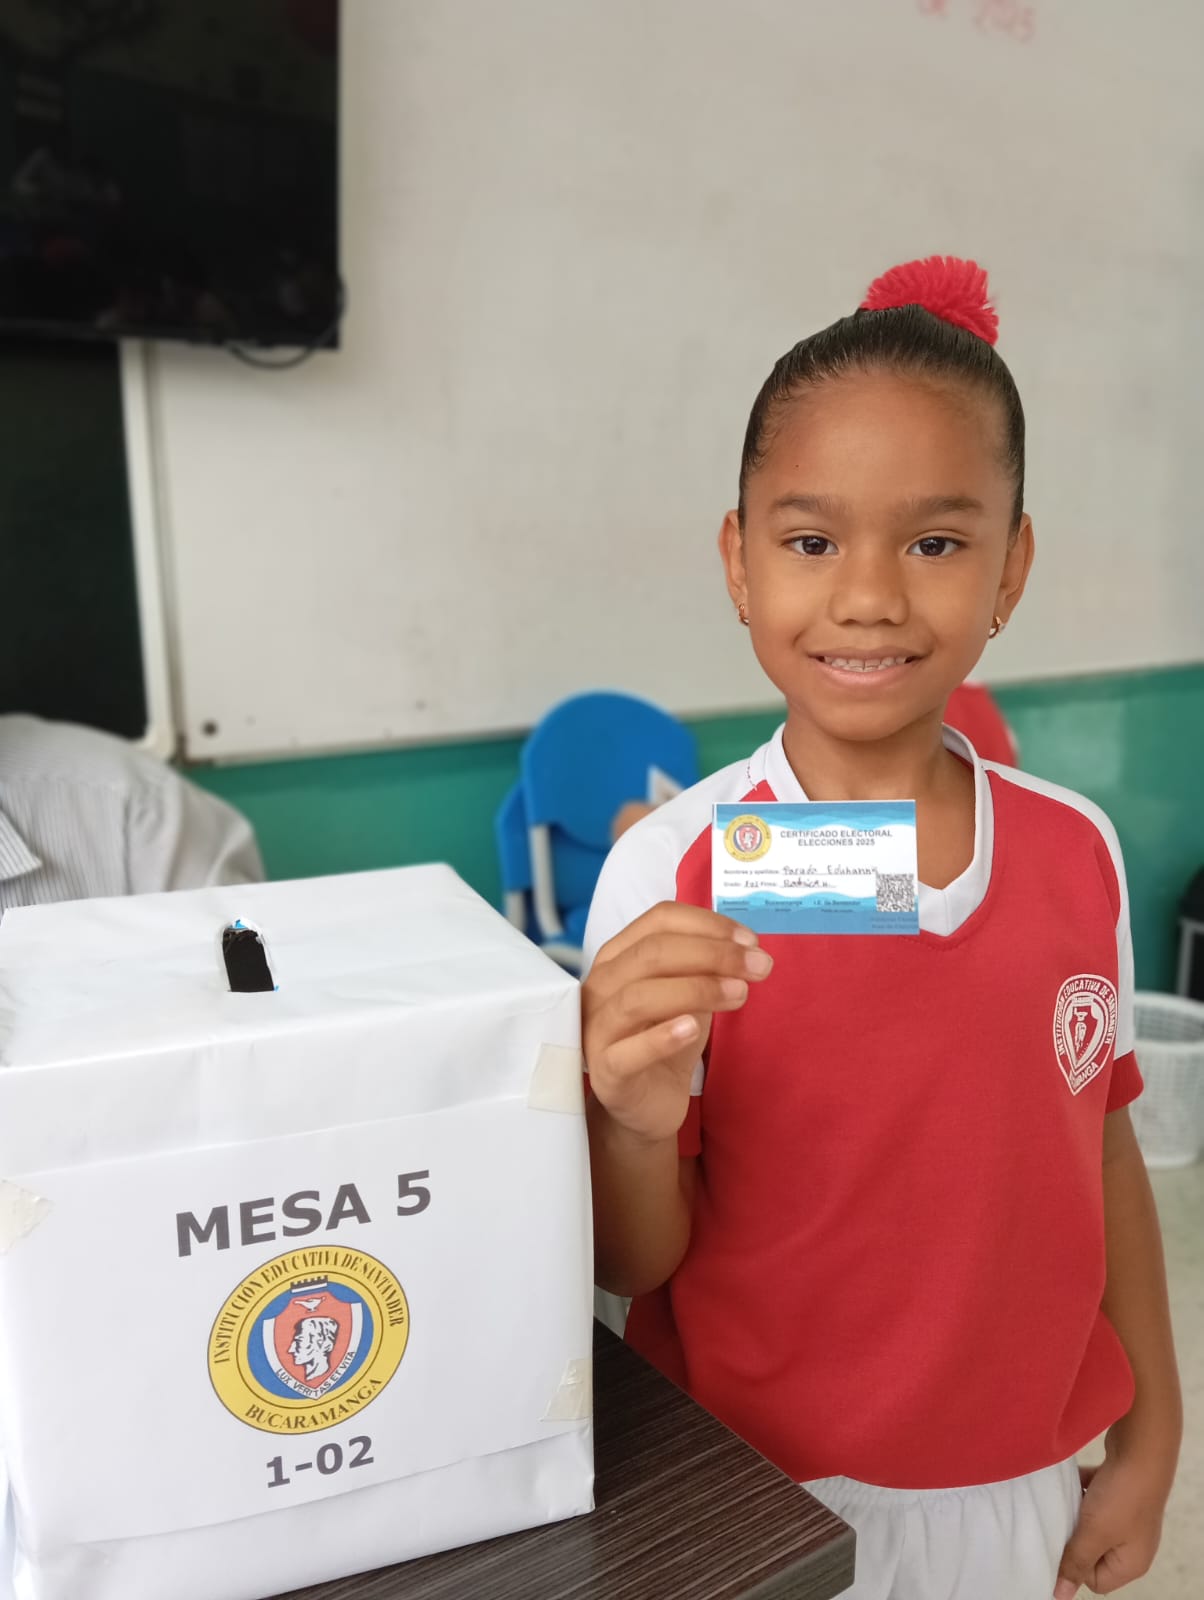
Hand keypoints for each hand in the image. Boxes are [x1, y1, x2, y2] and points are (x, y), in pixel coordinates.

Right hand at [582, 902, 771, 1143]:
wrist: (645, 1103)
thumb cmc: (664, 1038)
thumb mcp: (689, 995)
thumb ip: (705, 968)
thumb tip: (748, 949)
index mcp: (618, 955)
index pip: (660, 920)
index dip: (709, 925)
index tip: (751, 941)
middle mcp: (600, 984)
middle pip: (652, 953)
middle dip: (713, 954)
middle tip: (759, 967)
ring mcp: (597, 1027)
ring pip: (638, 996)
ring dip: (696, 989)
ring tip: (740, 994)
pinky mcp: (606, 1071)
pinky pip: (627, 1052)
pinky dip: (662, 1036)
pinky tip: (693, 1028)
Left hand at [1053, 1451, 1167, 1596]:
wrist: (1141, 1447)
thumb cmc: (1121, 1497)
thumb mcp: (1095, 1533)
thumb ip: (1076, 1562)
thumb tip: (1061, 1595)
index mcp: (1131, 1562)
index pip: (1095, 1580)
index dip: (1073, 1566)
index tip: (1054, 1545)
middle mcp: (1131, 1542)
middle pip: (1090, 1550)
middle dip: (1070, 1536)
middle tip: (1052, 1523)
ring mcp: (1126, 1514)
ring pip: (1089, 1520)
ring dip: (1073, 1510)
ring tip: (1057, 1500)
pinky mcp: (1118, 1490)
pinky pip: (1092, 1496)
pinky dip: (1080, 1489)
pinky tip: (1065, 1479)